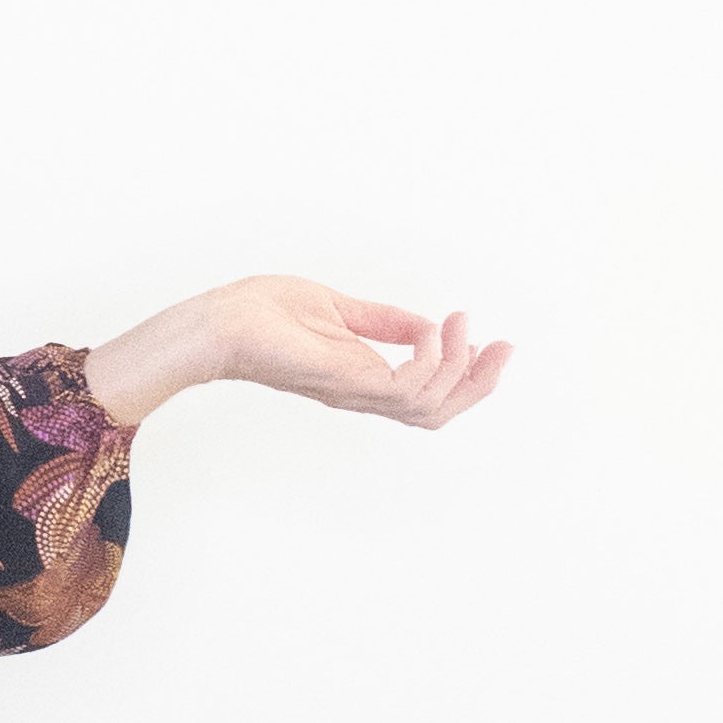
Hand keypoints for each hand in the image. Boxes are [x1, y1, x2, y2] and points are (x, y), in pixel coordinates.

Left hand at [202, 274, 511, 424]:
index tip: (487, 340)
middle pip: (437, 413)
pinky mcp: (344, 382)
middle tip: (503, 346)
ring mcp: (354, 391)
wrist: (219, 323)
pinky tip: (430, 331)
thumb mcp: (338, 310)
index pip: (426, 396)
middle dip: (479, 384)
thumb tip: (425, 324)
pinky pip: (405, 388)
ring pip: (429, 407)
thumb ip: (382, 321)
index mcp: (362, 378)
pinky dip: (430, 361)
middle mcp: (362, 392)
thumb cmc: (260, 315)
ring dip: (460, 367)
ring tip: (460, 328)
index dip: (465, 377)